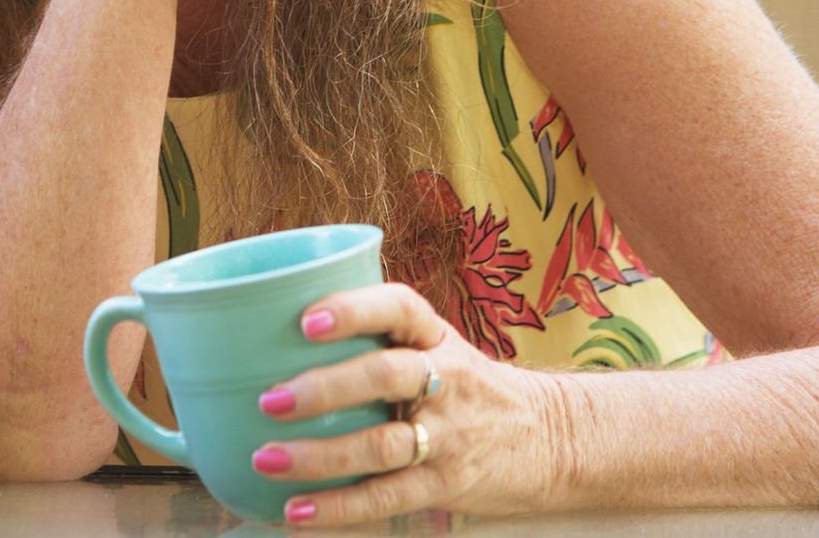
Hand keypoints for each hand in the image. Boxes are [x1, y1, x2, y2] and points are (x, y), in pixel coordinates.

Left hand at [249, 283, 566, 523]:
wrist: (550, 436)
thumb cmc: (466, 385)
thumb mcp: (436, 346)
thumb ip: (377, 340)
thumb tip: (273, 336)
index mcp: (435, 335)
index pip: (398, 307)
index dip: (353, 310)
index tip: (306, 321)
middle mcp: (446, 379)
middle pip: (386, 377)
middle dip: (324, 389)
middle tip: (270, 400)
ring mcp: (450, 434)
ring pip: (382, 444)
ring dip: (320, 456)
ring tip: (267, 458)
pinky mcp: (447, 483)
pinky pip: (388, 496)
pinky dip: (339, 508)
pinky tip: (296, 511)